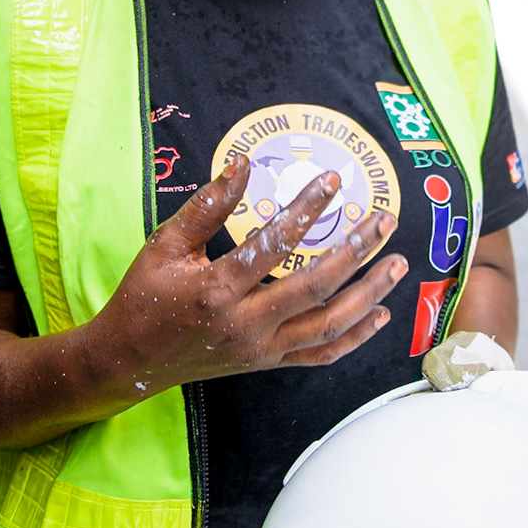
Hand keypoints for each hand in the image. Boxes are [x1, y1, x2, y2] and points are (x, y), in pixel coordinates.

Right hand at [84, 155, 407, 394]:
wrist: (129, 360)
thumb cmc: (146, 296)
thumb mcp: (165, 245)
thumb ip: (206, 206)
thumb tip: (243, 163)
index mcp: (217, 290)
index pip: (274, 244)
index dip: (307, 209)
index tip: (335, 181)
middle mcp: (245, 324)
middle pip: (315, 287)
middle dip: (355, 250)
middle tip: (384, 220)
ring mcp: (261, 349)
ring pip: (328, 325)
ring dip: (368, 293)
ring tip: (398, 263)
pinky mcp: (268, 364)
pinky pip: (320, 355)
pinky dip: (355, 338)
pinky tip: (380, 314)